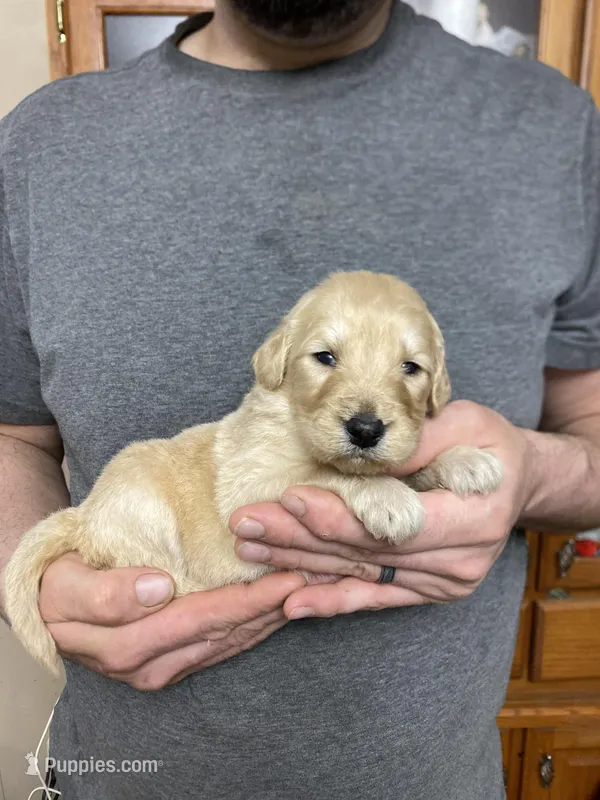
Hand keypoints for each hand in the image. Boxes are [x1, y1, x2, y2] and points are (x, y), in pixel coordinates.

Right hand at [39, 553, 305, 689]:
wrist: (50, 606)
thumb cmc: (61, 586)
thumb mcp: (68, 586)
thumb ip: (106, 594)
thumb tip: (158, 589)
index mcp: (130, 645)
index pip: (202, 618)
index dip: (248, 599)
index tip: (288, 575)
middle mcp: (154, 665)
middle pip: (227, 633)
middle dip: (274, 607)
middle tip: (317, 577)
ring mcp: (168, 667)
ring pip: (232, 642)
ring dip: (273, 616)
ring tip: (310, 588)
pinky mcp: (178, 663)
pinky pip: (225, 645)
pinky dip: (257, 625)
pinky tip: (281, 606)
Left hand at [231, 401, 534, 618]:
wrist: (513, 483)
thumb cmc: (488, 446)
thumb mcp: (465, 423)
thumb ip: (417, 441)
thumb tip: (364, 451)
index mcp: (473, 518)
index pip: (396, 526)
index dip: (342, 516)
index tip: (291, 498)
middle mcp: (458, 562)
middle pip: (366, 554)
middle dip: (301, 538)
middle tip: (248, 523)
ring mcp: (441, 583)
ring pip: (360, 575)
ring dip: (301, 564)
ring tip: (252, 547)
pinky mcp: (425, 590)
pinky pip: (373, 596)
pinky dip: (331, 598)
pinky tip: (291, 601)